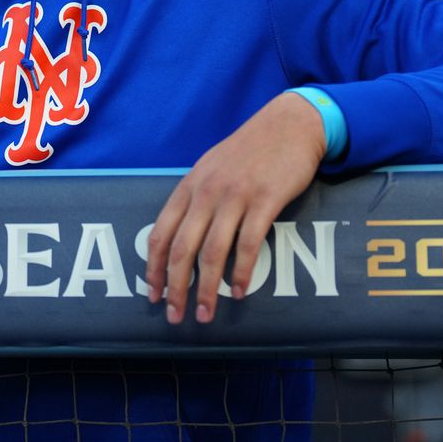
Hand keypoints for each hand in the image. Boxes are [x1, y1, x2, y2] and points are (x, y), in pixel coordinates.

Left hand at [145, 91, 326, 323]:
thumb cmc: (249, 151)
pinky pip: (248, 244)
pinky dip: (242, 272)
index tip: (153, 296)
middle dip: (176, 288)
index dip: (153, 269)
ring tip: (207, 313)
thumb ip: (195, 199)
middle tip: (177, 316)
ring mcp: (235, 196)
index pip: (160, 234)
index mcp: (189, 187)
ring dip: (208, 289)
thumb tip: (180, 237)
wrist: (289, 124)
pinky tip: (239, 291)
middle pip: (181, 249)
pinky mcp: (265, 200)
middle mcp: (206, 192)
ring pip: (212, 252)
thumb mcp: (210, 169)